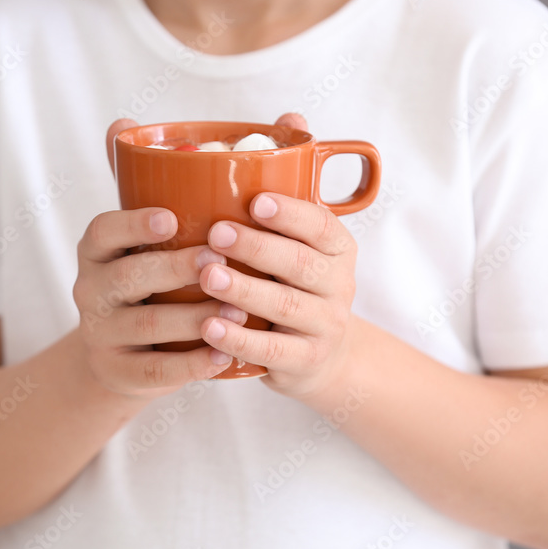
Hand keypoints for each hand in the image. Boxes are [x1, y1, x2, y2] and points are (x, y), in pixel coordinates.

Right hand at [72, 207, 245, 398]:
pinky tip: (223, 355)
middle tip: (220, 259)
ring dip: (194, 317)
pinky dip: (192, 363)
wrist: (119, 358)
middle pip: (128, 276)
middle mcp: (90, 291)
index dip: (134, 224)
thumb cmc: (149, 289)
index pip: (103, 232)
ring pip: (147, 323)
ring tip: (237, 312)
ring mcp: (100, 334)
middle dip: (176, 267)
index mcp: (96, 253)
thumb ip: (159, 214)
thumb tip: (171, 148)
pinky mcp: (117, 372)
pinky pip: (155, 369)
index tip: (171, 218)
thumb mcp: (142, 252)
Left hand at [197, 192, 359, 398]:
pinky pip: (271, 350)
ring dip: (244, 290)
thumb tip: (208, 188)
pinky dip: (239, 339)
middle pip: (300, 263)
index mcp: (338, 250)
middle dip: (257, 246)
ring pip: (285, 305)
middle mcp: (339, 285)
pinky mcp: (306, 360)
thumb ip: (271, 229)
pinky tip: (210, 327)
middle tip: (216, 233)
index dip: (290, 214)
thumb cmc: (295, 291)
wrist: (324, 357)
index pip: (321, 226)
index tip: (255, 201)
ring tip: (208, 277)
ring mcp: (326, 325)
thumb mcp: (297, 257)